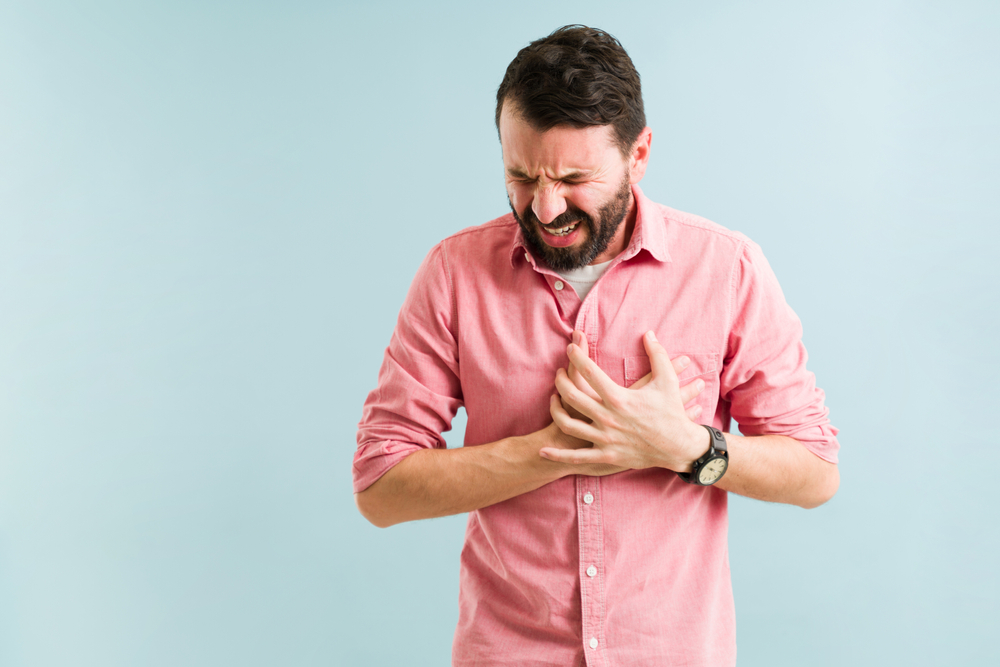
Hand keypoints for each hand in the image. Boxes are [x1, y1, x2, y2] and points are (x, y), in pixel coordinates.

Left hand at [541, 330, 708, 471]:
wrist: (680, 447)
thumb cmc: (672, 412)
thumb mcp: (668, 380)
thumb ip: (657, 354)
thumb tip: (649, 333)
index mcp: (619, 398)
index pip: (589, 372)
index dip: (576, 356)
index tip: (569, 347)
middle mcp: (608, 417)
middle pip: (572, 395)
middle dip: (560, 380)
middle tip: (558, 371)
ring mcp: (605, 438)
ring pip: (568, 424)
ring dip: (555, 410)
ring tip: (553, 398)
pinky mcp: (606, 455)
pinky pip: (576, 457)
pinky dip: (557, 455)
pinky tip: (542, 451)